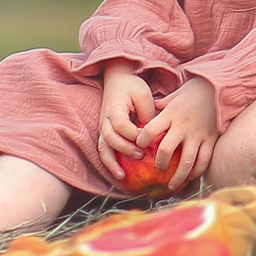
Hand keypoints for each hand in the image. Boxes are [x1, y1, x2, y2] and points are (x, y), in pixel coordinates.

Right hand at [96, 66, 157, 181]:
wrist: (117, 79)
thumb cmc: (132, 87)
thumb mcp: (143, 94)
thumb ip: (147, 113)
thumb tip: (152, 135)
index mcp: (115, 108)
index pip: (121, 125)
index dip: (133, 134)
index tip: (146, 139)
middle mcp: (105, 120)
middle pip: (110, 138)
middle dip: (124, 149)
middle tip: (140, 156)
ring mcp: (103, 127)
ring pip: (103, 148)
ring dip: (111, 163)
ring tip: (122, 176)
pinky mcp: (105, 133)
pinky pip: (104, 150)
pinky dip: (110, 163)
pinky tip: (120, 174)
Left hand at [137, 77, 221, 187]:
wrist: (219, 87)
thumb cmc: (193, 90)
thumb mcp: (174, 95)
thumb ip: (161, 105)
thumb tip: (150, 111)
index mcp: (170, 114)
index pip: (150, 130)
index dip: (141, 141)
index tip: (139, 146)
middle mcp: (182, 126)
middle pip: (166, 150)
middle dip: (160, 163)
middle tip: (158, 170)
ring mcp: (198, 134)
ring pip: (186, 161)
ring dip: (177, 176)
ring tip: (171, 186)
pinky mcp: (211, 139)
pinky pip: (204, 160)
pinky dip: (197, 171)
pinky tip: (190, 177)